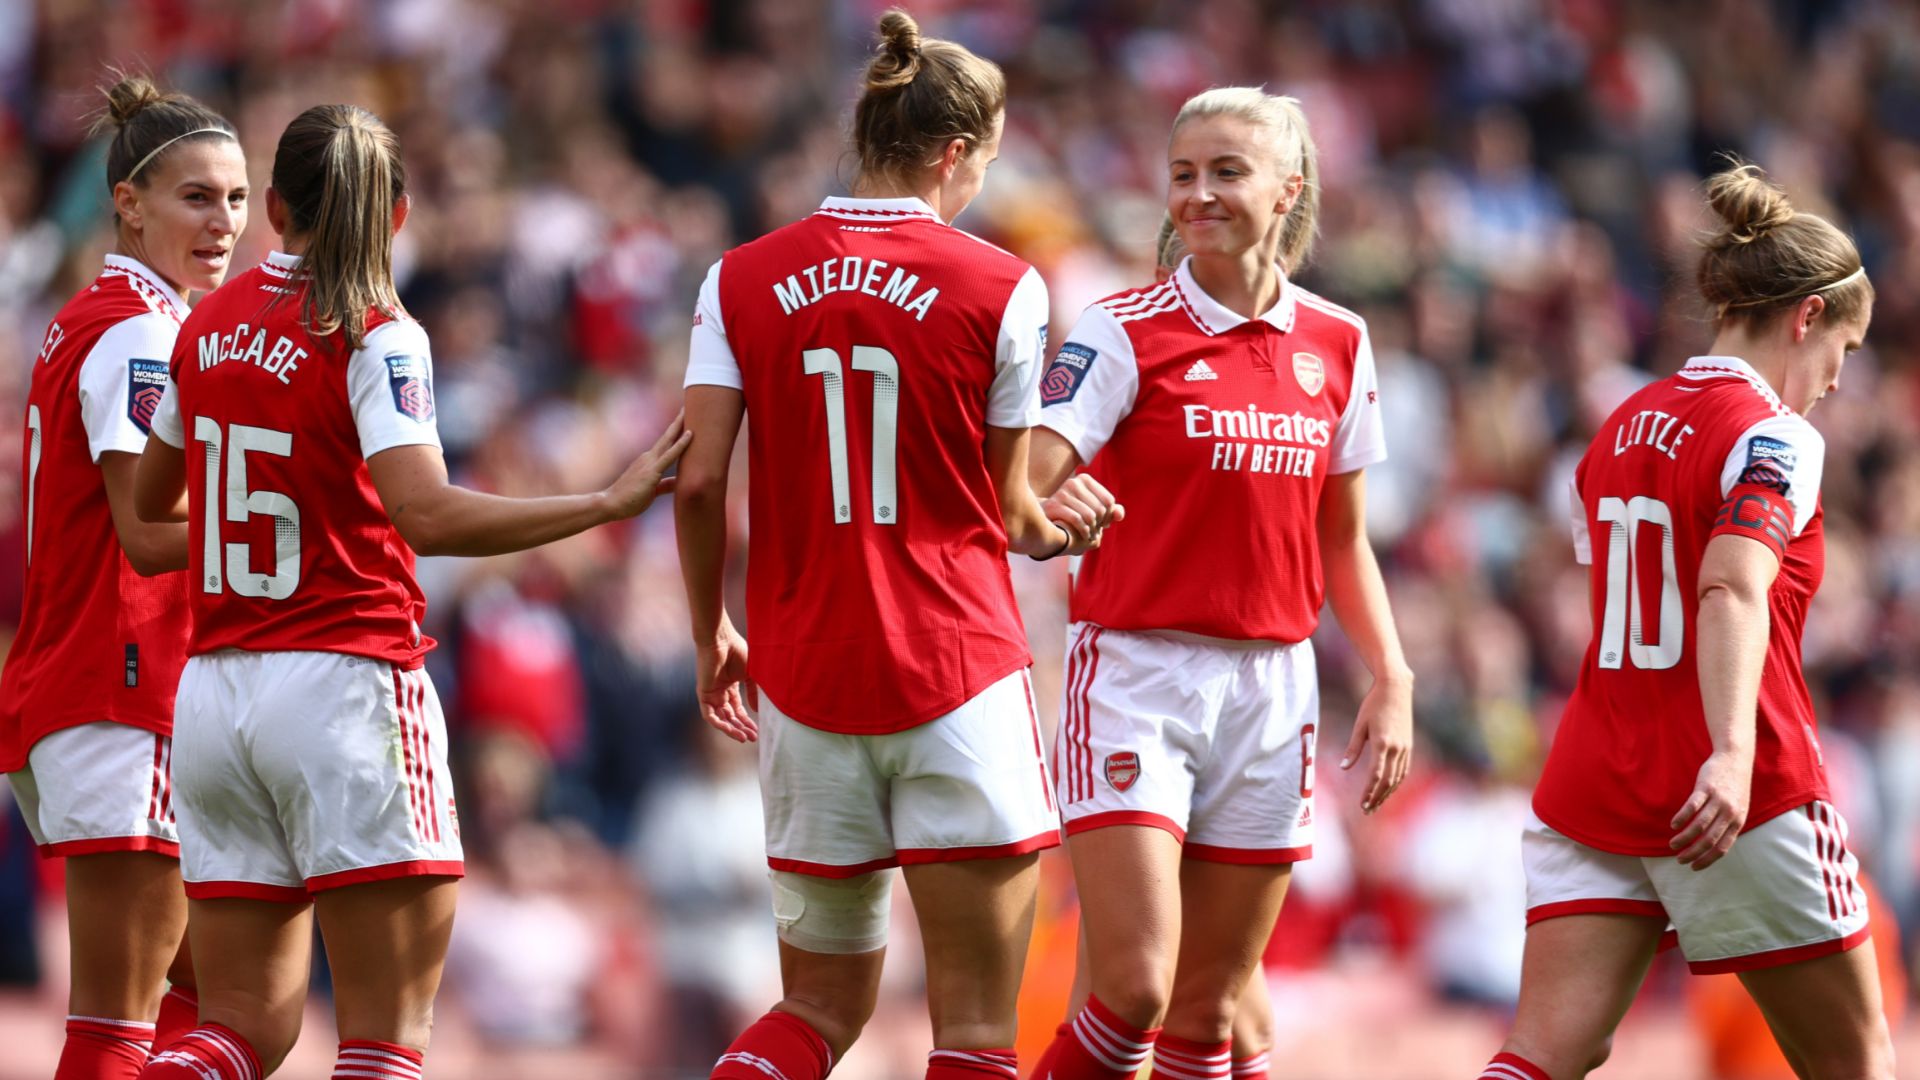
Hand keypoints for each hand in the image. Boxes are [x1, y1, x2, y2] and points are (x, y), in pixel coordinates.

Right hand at [604, 411, 692, 518]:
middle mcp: (649, 457)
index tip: (685, 419)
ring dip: (680, 425)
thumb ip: (666, 485)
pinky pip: (670, 455)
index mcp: (648, 461)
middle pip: (667, 436)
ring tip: (691, 410)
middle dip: (679, 421)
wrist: (609, 504)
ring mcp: (649, 462)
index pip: (666, 444)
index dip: (676, 432)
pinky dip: (681, 444)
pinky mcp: (652, 471)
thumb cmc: (629, 500)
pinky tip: (690, 434)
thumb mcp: (652, 490)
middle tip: (689, 406)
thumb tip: (681, 482)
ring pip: (669, 440)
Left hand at [696, 620, 758, 742]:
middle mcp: (720, 692)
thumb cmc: (737, 651)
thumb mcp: (751, 675)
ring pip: (720, 718)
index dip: (747, 721)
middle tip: (752, 738)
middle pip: (730, 716)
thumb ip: (754, 692)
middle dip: (741, 728)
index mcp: (730, 687)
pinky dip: (718, 723)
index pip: (738, 709)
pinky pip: (708, 714)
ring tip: (743, 737)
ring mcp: (711, 694)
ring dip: (731, 729)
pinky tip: (728, 729)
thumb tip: (757, 709)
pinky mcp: (703, 694)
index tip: (757, 730)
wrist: (721, 640)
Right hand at [1044, 473, 1124, 555]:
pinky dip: (1084, 531)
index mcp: (1084, 479)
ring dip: (1093, 530)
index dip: (1109, 516)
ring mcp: (1062, 493)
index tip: (1102, 524)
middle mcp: (1073, 482)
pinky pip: (1077, 520)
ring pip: (1090, 516)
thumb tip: (1119, 514)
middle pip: (1100, 509)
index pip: (1108, 501)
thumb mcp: (1093, 510)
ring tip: (1091, 535)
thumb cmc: (1073, 514)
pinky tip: (1084, 536)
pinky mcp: (1053, 505)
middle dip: (1100, 524)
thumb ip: (1110, 511)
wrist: (1044, 518)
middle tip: (1096, 531)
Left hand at [1340, 673, 1412, 812]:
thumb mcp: (1360, 724)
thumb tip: (1344, 768)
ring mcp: (1405, 747)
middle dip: (1377, 797)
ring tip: (1376, 803)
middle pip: (1388, 781)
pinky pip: (1403, 769)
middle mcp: (1396, 748)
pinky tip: (1389, 788)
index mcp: (1382, 744)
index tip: (1362, 804)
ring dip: (1387, 793)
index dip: (1369, 792)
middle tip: (1367, 810)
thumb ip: (1353, 747)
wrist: (1396, 689)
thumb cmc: (1373, 704)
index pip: (1375, 775)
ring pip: (1398, 777)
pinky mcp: (1408, 744)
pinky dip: (1396, 781)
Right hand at [1670, 750, 1751, 868]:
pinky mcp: (1706, 788)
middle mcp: (1729, 813)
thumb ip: (1728, 825)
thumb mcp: (1738, 808)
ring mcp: (1718, 800)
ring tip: (1673, 844)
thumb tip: (1712, 845)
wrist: (1735, 759)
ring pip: (1699, 826)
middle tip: (1679, 859)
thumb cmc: (1734, 787)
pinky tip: (1674, 825)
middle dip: (1692, 853)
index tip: (1693, 867)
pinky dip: (1682, 818)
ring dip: (1684, 838)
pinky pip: (1692, 807)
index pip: (1722, 848)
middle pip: (1708, 840)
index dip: (1707, 860)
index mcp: (1737, 821)